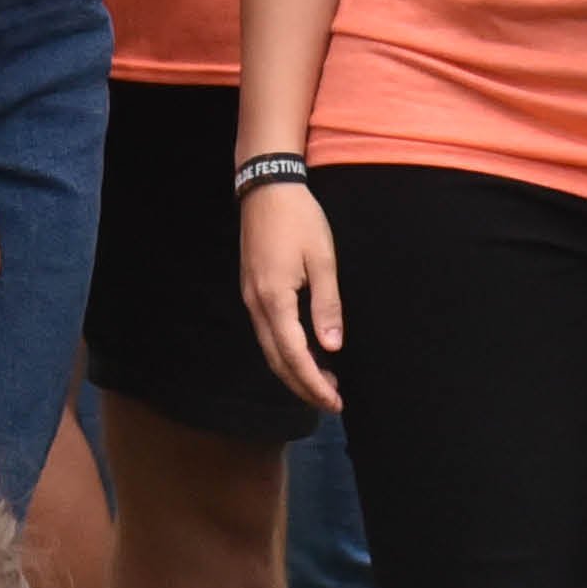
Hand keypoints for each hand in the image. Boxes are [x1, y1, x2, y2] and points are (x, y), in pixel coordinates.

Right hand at [239, 178, 346, 412]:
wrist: (266, 185)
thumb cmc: (299, 218)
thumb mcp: (322, 258)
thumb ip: (327, 304)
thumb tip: (332, 346)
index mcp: (274, 299)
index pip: (294, 356)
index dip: (314, 383)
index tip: (335, 401)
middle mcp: (257, 304)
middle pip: (277, 360)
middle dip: (304, 386)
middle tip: (332, 402)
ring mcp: (250, 297)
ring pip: (270, 349)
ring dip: (294, 371)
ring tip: (324, 383)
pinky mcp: (252, 288)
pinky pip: (267, 332)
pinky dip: (285, 351)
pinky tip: (305, 352)